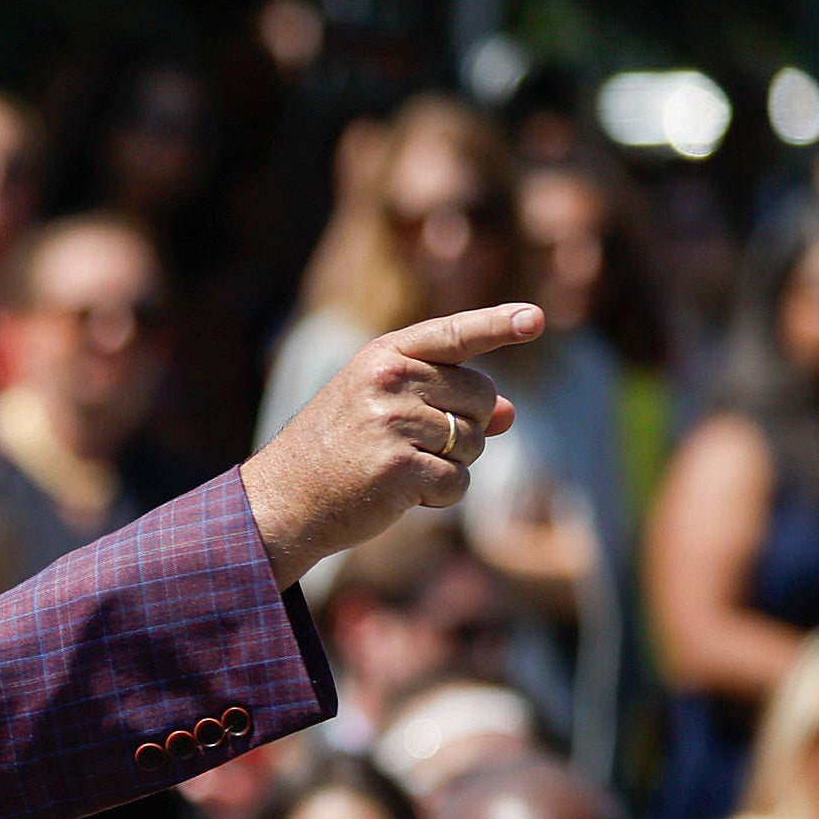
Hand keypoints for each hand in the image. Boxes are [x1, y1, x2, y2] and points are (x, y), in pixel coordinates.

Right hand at [240, 303, 546, 585]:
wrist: (283, 500)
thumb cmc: (337, 452)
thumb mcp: (384, 410)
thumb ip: (445, 401)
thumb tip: (510, 413)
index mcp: (385, 355)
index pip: (454, 334)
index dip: (499, 324)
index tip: (535, 318)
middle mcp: (390, 380)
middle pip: (479, 395)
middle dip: (466, 426)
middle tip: (419, 445)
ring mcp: (393, 423)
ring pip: (473, 442)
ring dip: (452, 465)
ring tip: (401, 470)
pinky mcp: (398, 468)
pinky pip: (458, 481)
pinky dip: (441, 496)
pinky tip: (404, 496)